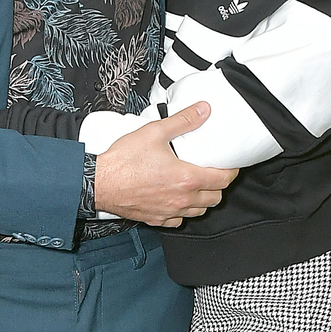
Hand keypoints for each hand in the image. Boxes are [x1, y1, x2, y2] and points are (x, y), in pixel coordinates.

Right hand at [94, 104, 237, 226]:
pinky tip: (177, 200)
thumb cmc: (123, 161)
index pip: (223, 180)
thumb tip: (202, 111)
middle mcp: (181, 199)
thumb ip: (183, 121)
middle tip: (213, 173)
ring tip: (197, 186)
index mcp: (186, 178)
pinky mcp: (156, 219)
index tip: (229, 165)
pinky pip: (178, 221)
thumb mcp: (155, 132)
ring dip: (203, 200)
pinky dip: (183, 212)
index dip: (231, 172)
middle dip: (218, 186)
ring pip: (199, 212)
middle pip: (215, 198)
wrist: (99, 182)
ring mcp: (169, 212)